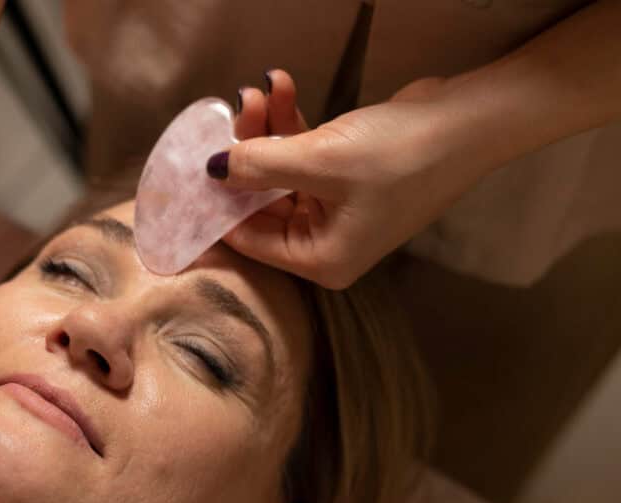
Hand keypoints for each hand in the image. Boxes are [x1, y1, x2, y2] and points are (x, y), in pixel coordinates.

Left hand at [217, 70, 483, 288]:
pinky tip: (282, 86)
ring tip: (258, 89)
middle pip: (262, 202)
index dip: (217, 205)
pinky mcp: (346, 176)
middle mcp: (325, 242)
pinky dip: (292, 124)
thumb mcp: (319, 160)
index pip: (249, 241)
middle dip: (245, 153)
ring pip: (280, 172)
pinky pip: (303, 155)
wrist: (469, 120)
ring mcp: (337, 209)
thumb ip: (258, 166)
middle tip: (233, 109)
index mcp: (320, 260)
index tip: (189, 169)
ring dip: (268, 129)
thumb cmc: (400, 155)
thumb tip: (211, 170)